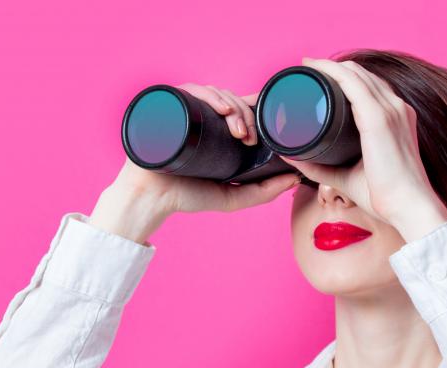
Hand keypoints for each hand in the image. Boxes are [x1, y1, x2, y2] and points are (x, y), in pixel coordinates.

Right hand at [107, 84, 301, 216]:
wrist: (151, 199)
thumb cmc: (185, 196)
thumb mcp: (233, 196)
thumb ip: (263, 192)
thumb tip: (295, 179)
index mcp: (216, 131)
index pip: (241, 109)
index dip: (257, 111)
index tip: (270, 126)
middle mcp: (201, 116)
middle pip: (231, 100)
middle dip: (247, 115)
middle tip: (251, 137)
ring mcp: (185, 109)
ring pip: (215, 93)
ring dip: (233, 107)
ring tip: (240, 130)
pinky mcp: (168, 105)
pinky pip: (191, 89)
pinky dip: (210, 95)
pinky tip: (223, 110)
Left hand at [280, 58, 446, 238]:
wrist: (408, 206)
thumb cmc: (384, 196)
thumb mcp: (347, 175)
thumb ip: (320, 167)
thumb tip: (293, 158)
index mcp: (395, 118)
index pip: (369, 86)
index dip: (344, 77)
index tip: (319, 77)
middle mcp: (396, 107)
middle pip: (361, 74)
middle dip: (333, 68)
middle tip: (306, 71)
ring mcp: (390, 109)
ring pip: (356, 73)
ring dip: (329, 65)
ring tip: (306, 66)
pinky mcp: (379, 117)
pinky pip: (352, 83)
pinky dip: (332, 72)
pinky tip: (315, 68)